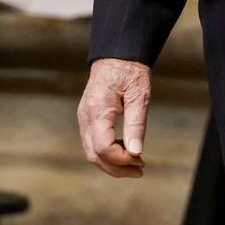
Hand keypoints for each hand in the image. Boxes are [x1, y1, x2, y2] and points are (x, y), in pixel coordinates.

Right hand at [77, 57, 151, 177]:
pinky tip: (126, 150)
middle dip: (116, 168)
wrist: (117, 54)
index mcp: (97, 110)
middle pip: (94, 155)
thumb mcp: (139, 96)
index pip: (103, 147)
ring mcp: (84, 118)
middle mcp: (86, 117)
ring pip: (91, 152)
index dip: (121, 159)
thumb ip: (136, 124)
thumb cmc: (130, 71)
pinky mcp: (88, 118)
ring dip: (112, 163)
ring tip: (135, 163)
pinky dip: (108, 152)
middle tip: (140, 170)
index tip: (140, 159)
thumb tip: (136, 152)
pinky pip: (93, 142)